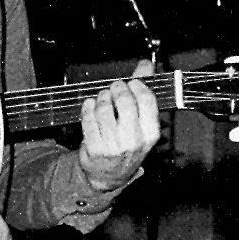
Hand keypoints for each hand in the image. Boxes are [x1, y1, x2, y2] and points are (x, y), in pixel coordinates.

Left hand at [75, 59, 160, 193]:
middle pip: (125, 101)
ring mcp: (114, 146)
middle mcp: (134, 141)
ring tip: (102, 98)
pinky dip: (88, 107)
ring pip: (104, 108)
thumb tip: (146, 64)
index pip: (147, 100)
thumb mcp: (141, 124)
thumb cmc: (127, 145)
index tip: (130, 82)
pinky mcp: (95, 148)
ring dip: (101, 97)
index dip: (137, 85)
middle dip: (116, 88)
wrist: (109, 176)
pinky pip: (89, 119)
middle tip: (113, 88)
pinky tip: (91, 106)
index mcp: (150, 134)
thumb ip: (143, 92)